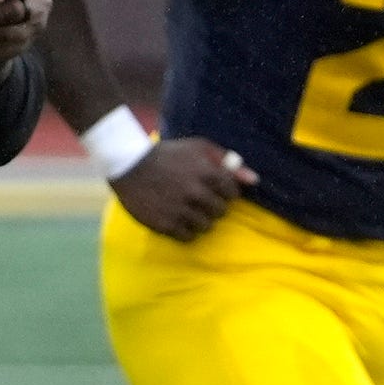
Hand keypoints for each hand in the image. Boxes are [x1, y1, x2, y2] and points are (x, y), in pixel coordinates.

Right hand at [110, 136, 257, 240]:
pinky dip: (185, 230)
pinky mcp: (165, 224)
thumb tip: (255, 180)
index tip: (213, 189)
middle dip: (213, 206)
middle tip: (198, 199)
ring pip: (206, 226)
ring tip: (188, 209)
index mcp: (206, 172)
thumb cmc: (167, 154)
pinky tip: (177, 218)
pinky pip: (188, 237)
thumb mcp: (198, 148)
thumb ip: (227, 162)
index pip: (233, 193)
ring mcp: (180, 210)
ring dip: (200, 219)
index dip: (225, 192)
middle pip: (221, 212)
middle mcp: (195, 193)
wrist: (128, 164)